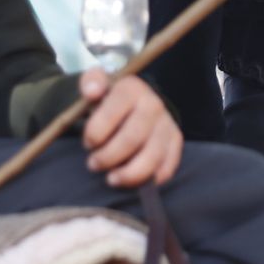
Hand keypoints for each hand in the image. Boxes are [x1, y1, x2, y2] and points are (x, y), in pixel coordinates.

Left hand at [78, 69, 183, 187]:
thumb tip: (92, 91)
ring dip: (128, 174)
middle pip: (131, 139)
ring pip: (151, 158)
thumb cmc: (109, 98)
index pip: (111, 115)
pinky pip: (167, 168)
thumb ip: (90, 82)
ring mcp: (167, 124)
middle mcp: (153, 104)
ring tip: (111, 179)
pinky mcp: (175, 141)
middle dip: (108, 157)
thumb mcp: (96, 83)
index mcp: (131, 88)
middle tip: (93, 164)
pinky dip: (149, 180)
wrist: (133, 102)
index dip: (95, 134)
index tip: (87, 143)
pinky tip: (132, 181)